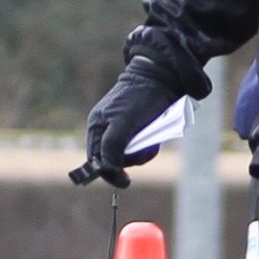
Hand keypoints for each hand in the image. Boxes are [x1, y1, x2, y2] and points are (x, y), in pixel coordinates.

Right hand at [72, 60, 172, 187]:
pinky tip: (156, 137)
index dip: (109, 173)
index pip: (96, 160)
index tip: (125, 181)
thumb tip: (109, 169)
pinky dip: (149, 146)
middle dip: (132, 158)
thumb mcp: (123, 122)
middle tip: (145, 149)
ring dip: (143, 153)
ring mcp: (122, 130)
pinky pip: (141, 147)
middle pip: (115, 160)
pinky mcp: (137, 129)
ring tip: (153, 140)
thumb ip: (112, 145)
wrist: (161, 77)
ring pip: (130, 155)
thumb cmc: (139, 98)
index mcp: (96, 127)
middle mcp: (106, 130)